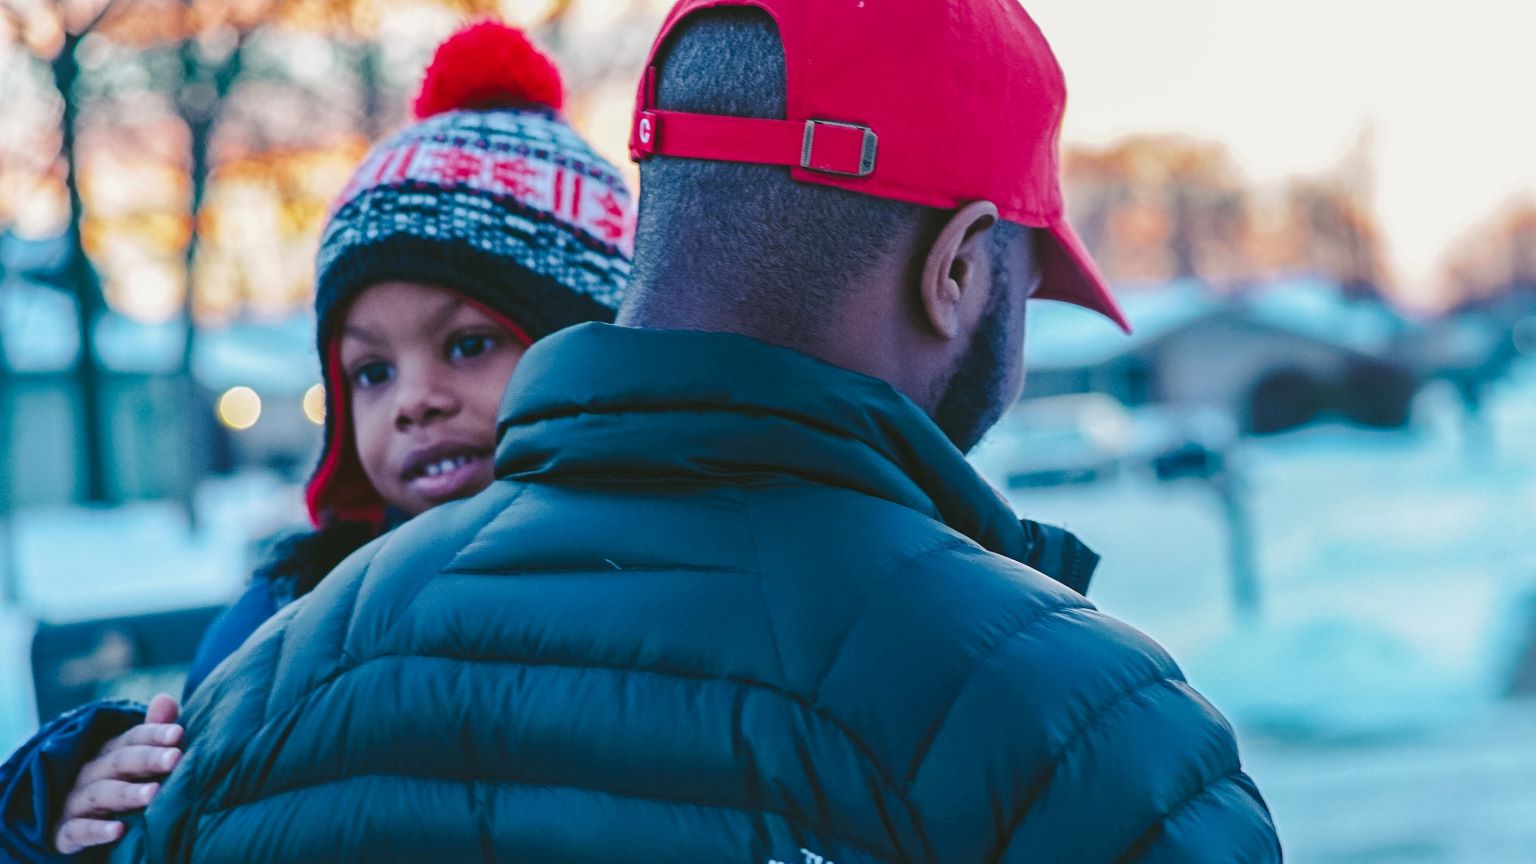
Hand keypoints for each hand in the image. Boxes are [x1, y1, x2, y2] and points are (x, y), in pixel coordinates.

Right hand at [54, 694, 182, 854]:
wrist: (76, 825)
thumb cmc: (118, 785)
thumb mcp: (135, 761)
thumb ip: (153, 734)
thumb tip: (167, 699)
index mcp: (110, 753)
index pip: (132, 738)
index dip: (155, 734)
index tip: (179, 733)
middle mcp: (90, 773)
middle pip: (119, 762)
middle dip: (147, 758)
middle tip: (175, 758)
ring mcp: (75, 802)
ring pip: (100, 793)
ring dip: (126, 793)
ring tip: (154, 794)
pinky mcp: (65, 832)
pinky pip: (77, 830)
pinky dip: (96, 830)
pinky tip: (118, 831)